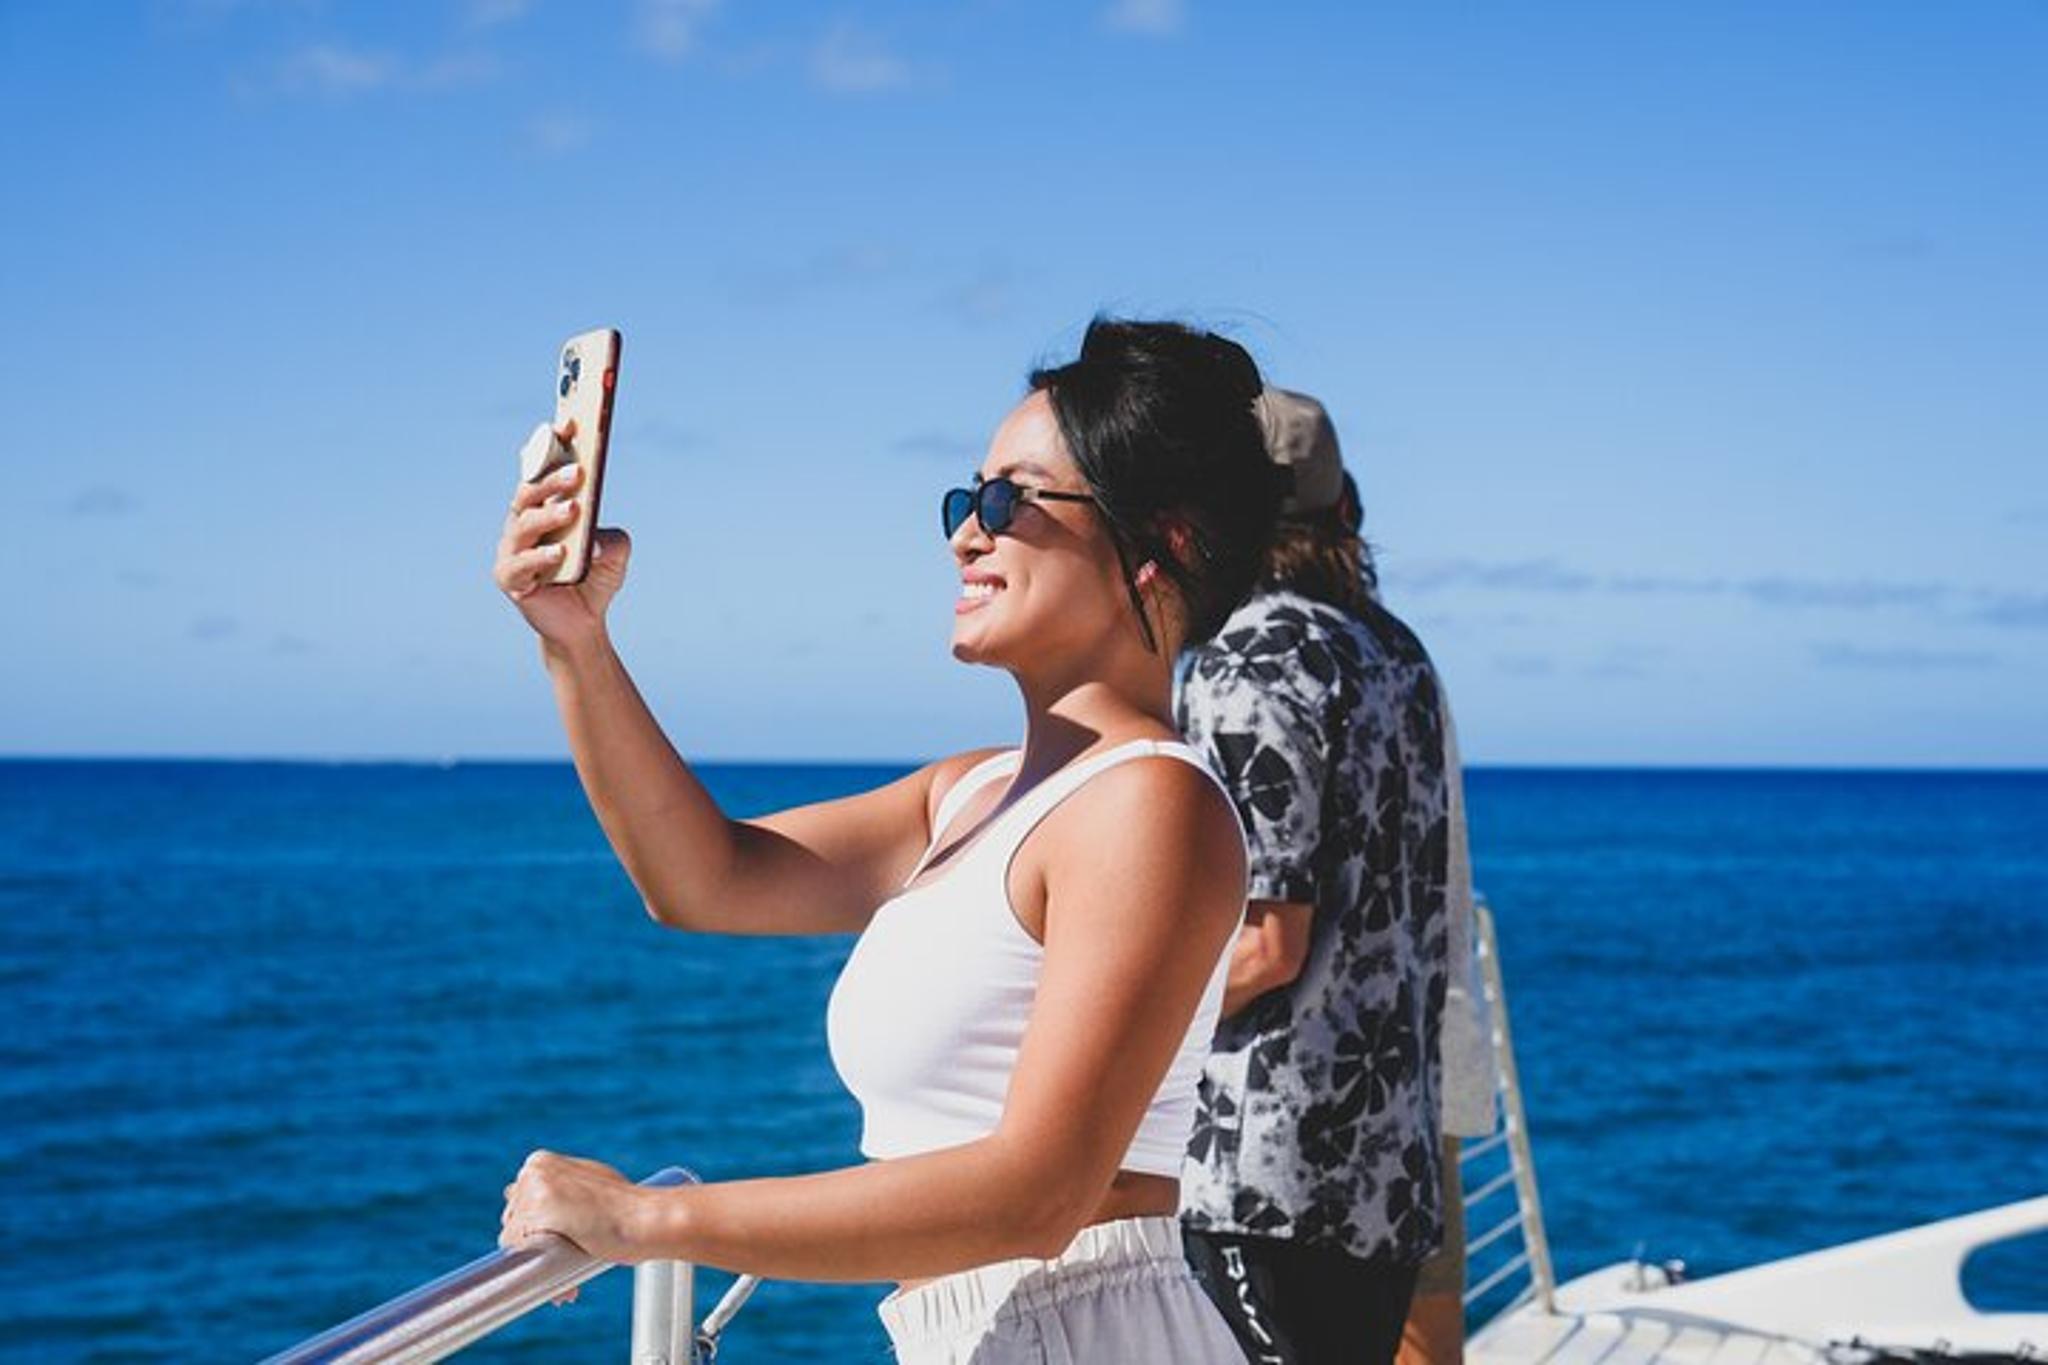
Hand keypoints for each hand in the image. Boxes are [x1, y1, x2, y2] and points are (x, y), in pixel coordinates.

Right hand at [493, 420, 633, 648]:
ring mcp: (512, 550)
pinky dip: (540, 558)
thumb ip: (613, 539)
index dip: (553, 445)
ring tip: (573, 508)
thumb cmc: (594, 577)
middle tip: (580, 470)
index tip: (569, 422)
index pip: (543, 470)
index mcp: (543, 507)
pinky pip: (520, 565)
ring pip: (523, 524)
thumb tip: (596, 539)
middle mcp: (522, 523)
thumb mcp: (615, 552)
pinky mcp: (510, 579)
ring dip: (548, 514)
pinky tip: (561, 554)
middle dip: (552, 477)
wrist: (582, 623)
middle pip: (529, 492)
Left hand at [499, 1149, 642, 1265]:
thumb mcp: (588, 1184)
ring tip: (567, 1276)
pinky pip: (516, 1249)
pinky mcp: (538, 1210)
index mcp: (541, 1161)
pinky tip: (562, 1281)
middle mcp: (532, 1171)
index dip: (535, 1230)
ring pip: (511, 1238)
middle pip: (510, 1220)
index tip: (557, 1246)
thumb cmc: (624, 1207)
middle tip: (565, 1264)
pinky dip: (533, 1269)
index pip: (517, 1204)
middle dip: (534, 1245)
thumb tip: (542, 1211)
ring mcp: (533, 1189)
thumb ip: (561, 1192)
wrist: (644, 1217)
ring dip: (535, 1260)